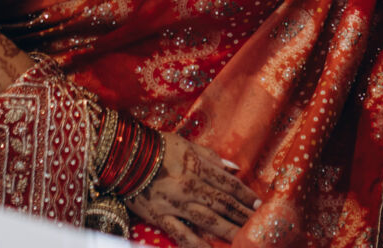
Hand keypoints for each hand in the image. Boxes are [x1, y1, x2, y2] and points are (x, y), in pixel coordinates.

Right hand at [127, 132, 259, 247]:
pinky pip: (181, 234)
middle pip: (222, 203)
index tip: (259, 204)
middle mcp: (190, 186)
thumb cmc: (157, 146)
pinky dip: (196, 244)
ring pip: (208, 219)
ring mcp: (175, 203)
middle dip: (242, 214)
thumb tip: (235, 168)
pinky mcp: (160, 217)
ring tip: (243, 238)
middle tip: (259, 225)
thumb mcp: (187, 145)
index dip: (245, 195)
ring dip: (228, 229)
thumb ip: (211, 157)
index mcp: (197, 167)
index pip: (228, 184)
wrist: (123, 155)